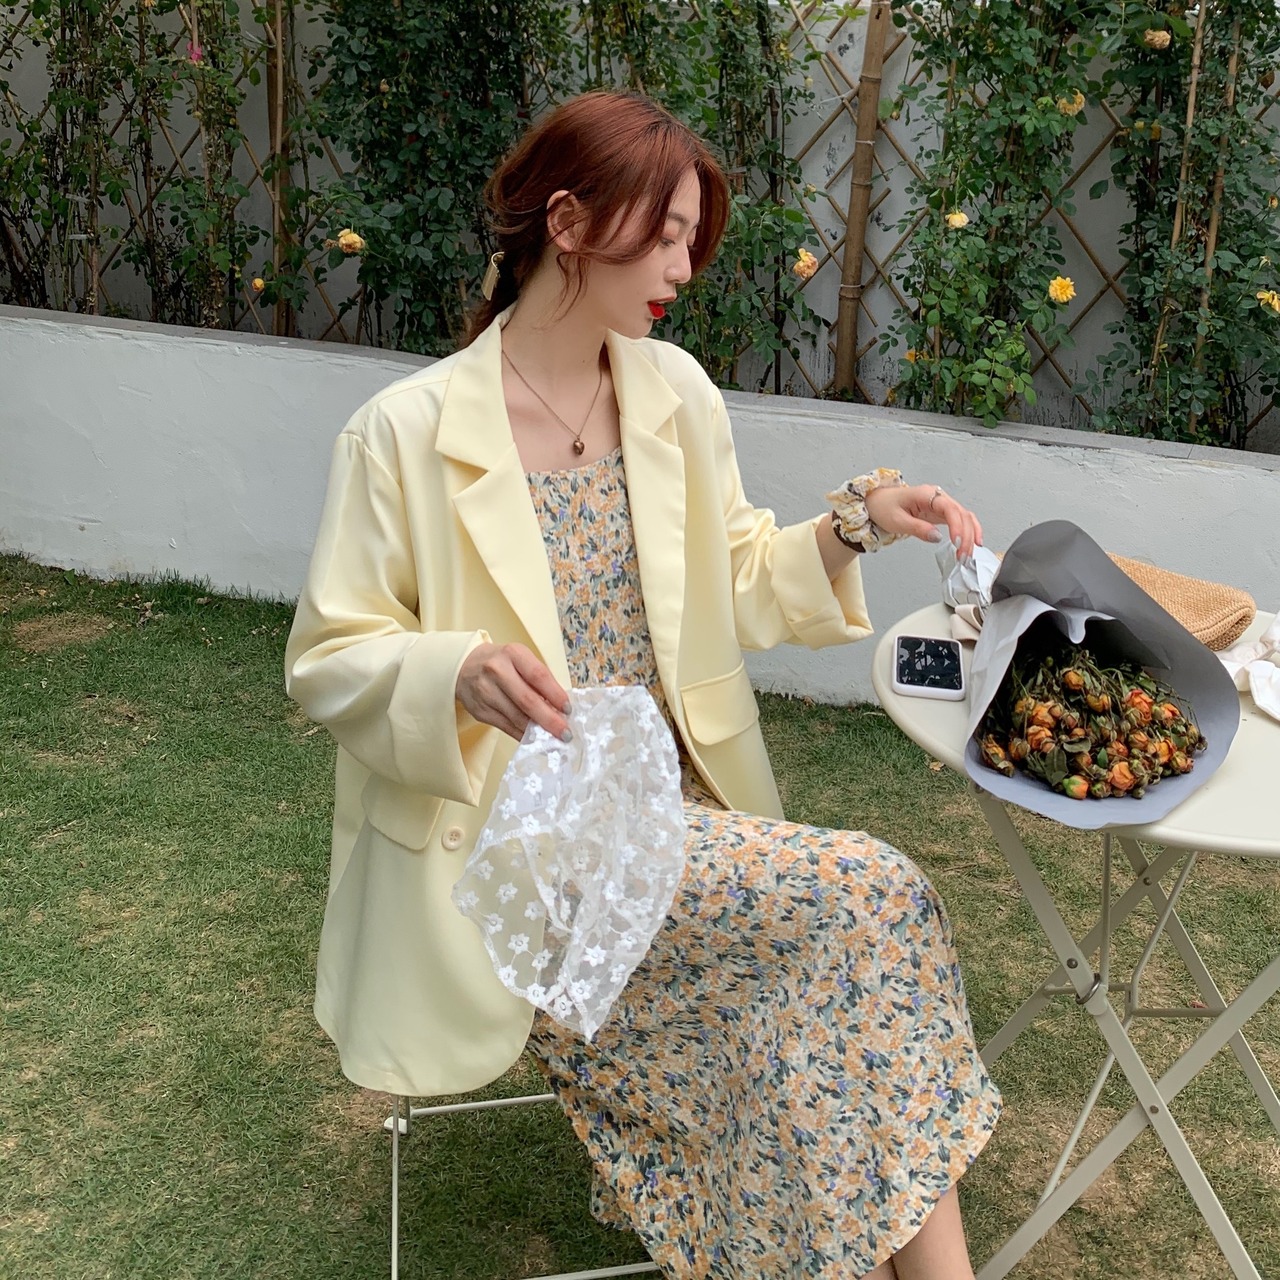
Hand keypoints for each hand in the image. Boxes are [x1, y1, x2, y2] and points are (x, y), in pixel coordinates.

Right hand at [456, 642, 570, 741]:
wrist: (464, 667)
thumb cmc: (500, 663)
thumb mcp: (520, 660)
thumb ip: (539, 680)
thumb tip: (559, 708)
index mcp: (513, 654)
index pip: (538, 676)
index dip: (555, 695)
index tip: (568, 709)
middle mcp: (497, 671)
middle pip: (527, 700)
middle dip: (549, 720)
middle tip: (565, 733)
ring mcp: (486, 692)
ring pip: (517, 718)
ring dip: (538, 731)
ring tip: (553, 737)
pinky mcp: (480, 711)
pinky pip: (506, 727)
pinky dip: (523, 735)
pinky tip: (534, 738)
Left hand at [864, 483, 982, 558]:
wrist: (876, 501)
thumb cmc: (883, 506)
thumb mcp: (897, 520)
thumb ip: (917, 528)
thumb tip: (937, 537)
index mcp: (926, 495)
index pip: (949, 509)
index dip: (957, 526)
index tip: (957, 543)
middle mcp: (937, 497)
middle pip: (961, 514)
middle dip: (966, 535)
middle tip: (963, 556)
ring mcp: (941, 504)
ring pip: (964, 517)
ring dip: (970, 535)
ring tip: (968, 554)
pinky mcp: (940, 512)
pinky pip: (960, 519)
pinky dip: (969, 530)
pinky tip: (973, 543)